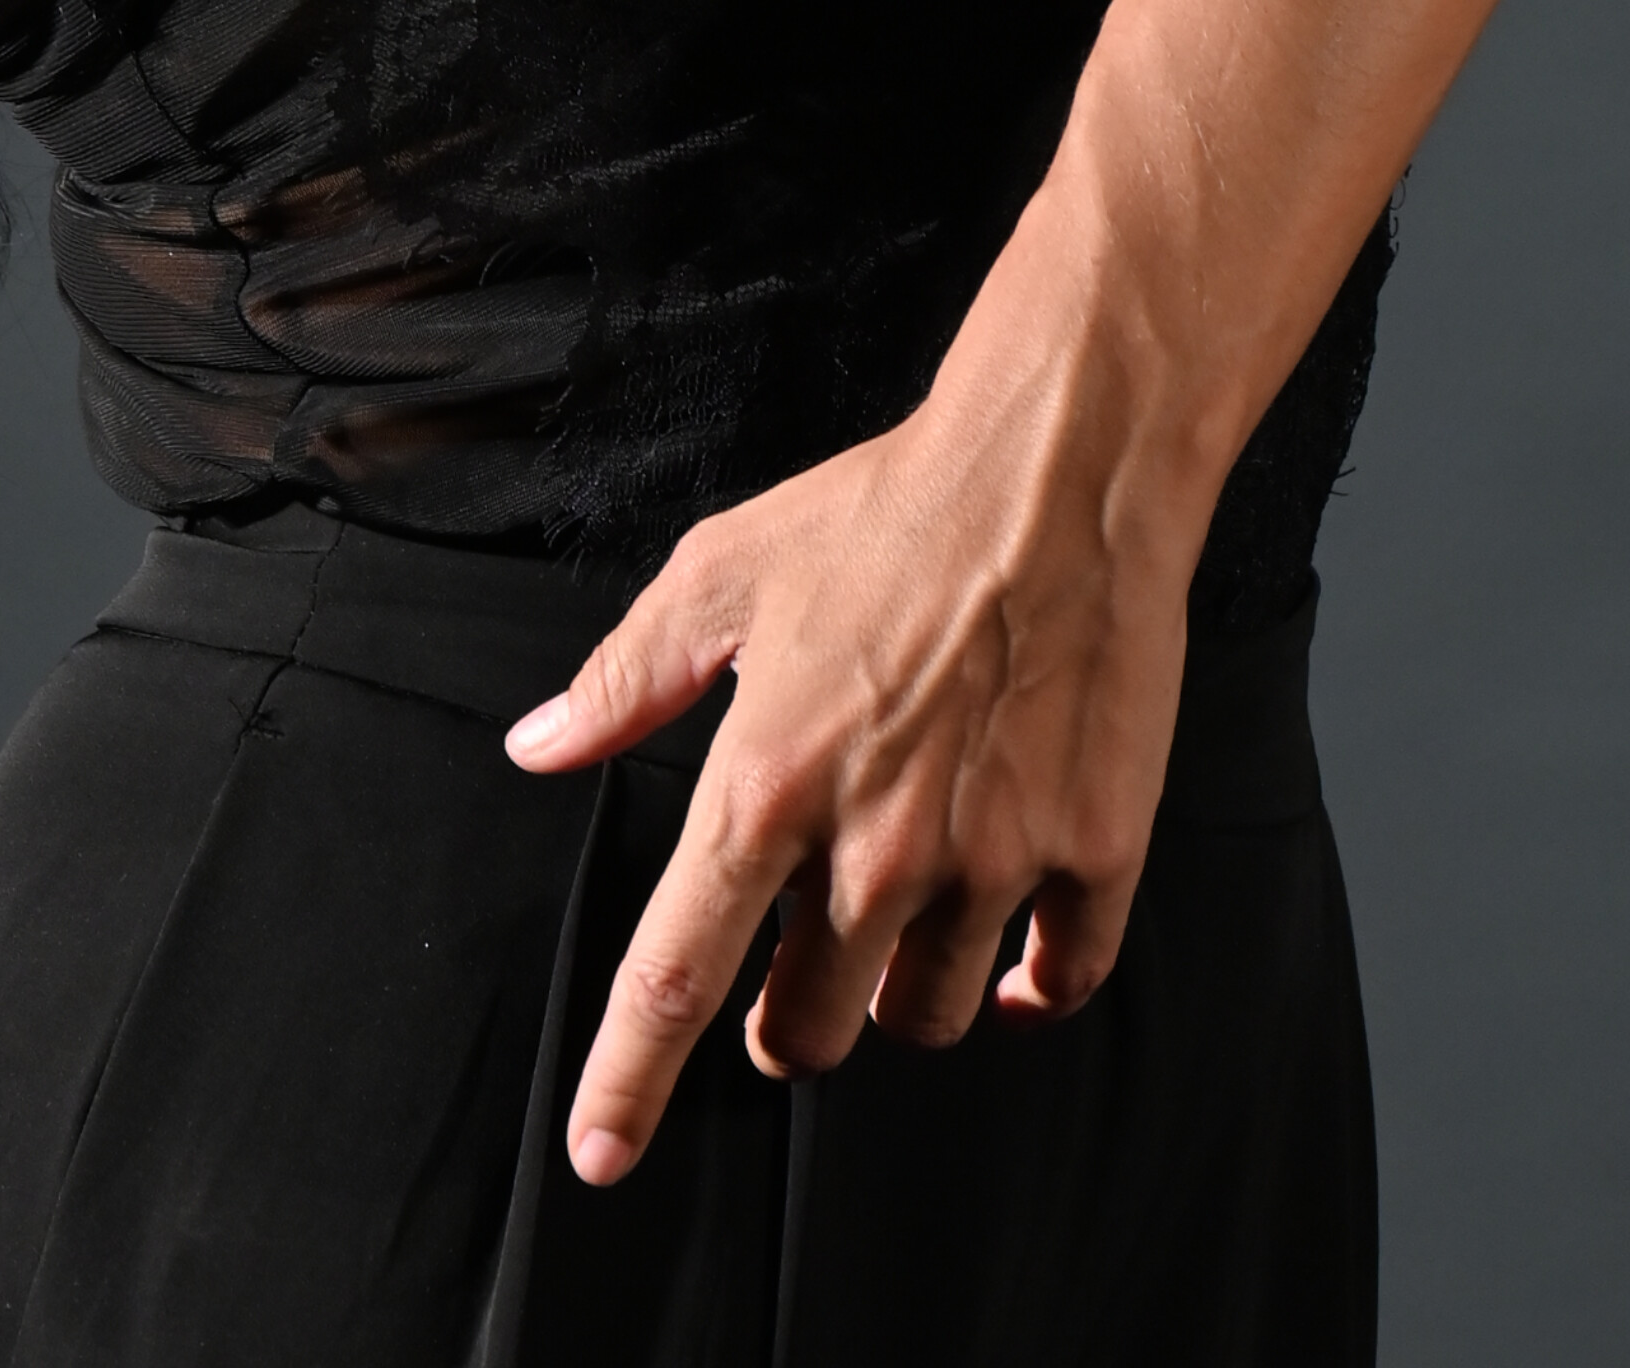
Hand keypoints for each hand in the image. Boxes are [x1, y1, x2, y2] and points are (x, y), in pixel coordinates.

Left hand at [505, 302, 1201, 1182]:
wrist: (1054, 475)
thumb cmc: (879, 513)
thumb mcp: (721, 573)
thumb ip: (624, 679)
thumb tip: (537, 746)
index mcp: (765, 785)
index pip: (675, 975)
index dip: (630, 1081)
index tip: (602, 1154)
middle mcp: (873, 847)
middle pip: (809, 1029)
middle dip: (789, 1023)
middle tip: (793, 971)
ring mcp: (989, 858)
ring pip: (926, 1016)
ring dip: (901, 993)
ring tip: (902, 914)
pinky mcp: (1092, 849)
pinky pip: (1056, 978)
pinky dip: (1030, 983)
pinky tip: (1012, 950)